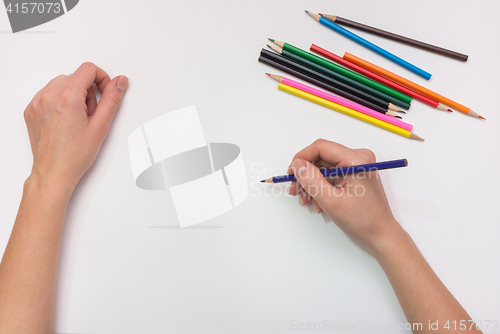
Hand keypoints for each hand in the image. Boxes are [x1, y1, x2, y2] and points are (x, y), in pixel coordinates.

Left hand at [24, 62, 127, 193]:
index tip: (105, 93)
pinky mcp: (31, 109)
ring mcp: (37, 102)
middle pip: (76, 76)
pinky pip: (48, 93)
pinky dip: (60, 101)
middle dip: (88, 91)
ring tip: (78, 119)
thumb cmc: (75, 155)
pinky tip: (66, 121)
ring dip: (74, 95)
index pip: (89, 68)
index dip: (102, 79)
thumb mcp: (101, 126)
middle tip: (91, 114)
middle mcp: (48, 95)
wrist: (54, 172)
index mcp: (67, 97)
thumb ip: (112, 99)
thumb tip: (119, 82)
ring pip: (62, 84)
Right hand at [288, 139, 400, 249]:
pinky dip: (321, 187)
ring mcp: (357, 166)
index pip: (321, 147)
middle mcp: (358, 158)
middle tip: (295, 190)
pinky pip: (331, 175)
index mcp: (356, 160)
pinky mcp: (354, 174)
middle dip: (305, 174)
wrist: (380, 234)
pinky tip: (317, 202)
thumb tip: (297, 165)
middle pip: (321, 157)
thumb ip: (312, 180)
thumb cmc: (363, 220)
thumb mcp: (331, 201)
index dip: (302, 158)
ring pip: (324, 167)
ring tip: (306, 200)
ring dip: (312, 183)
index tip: (291, 173)